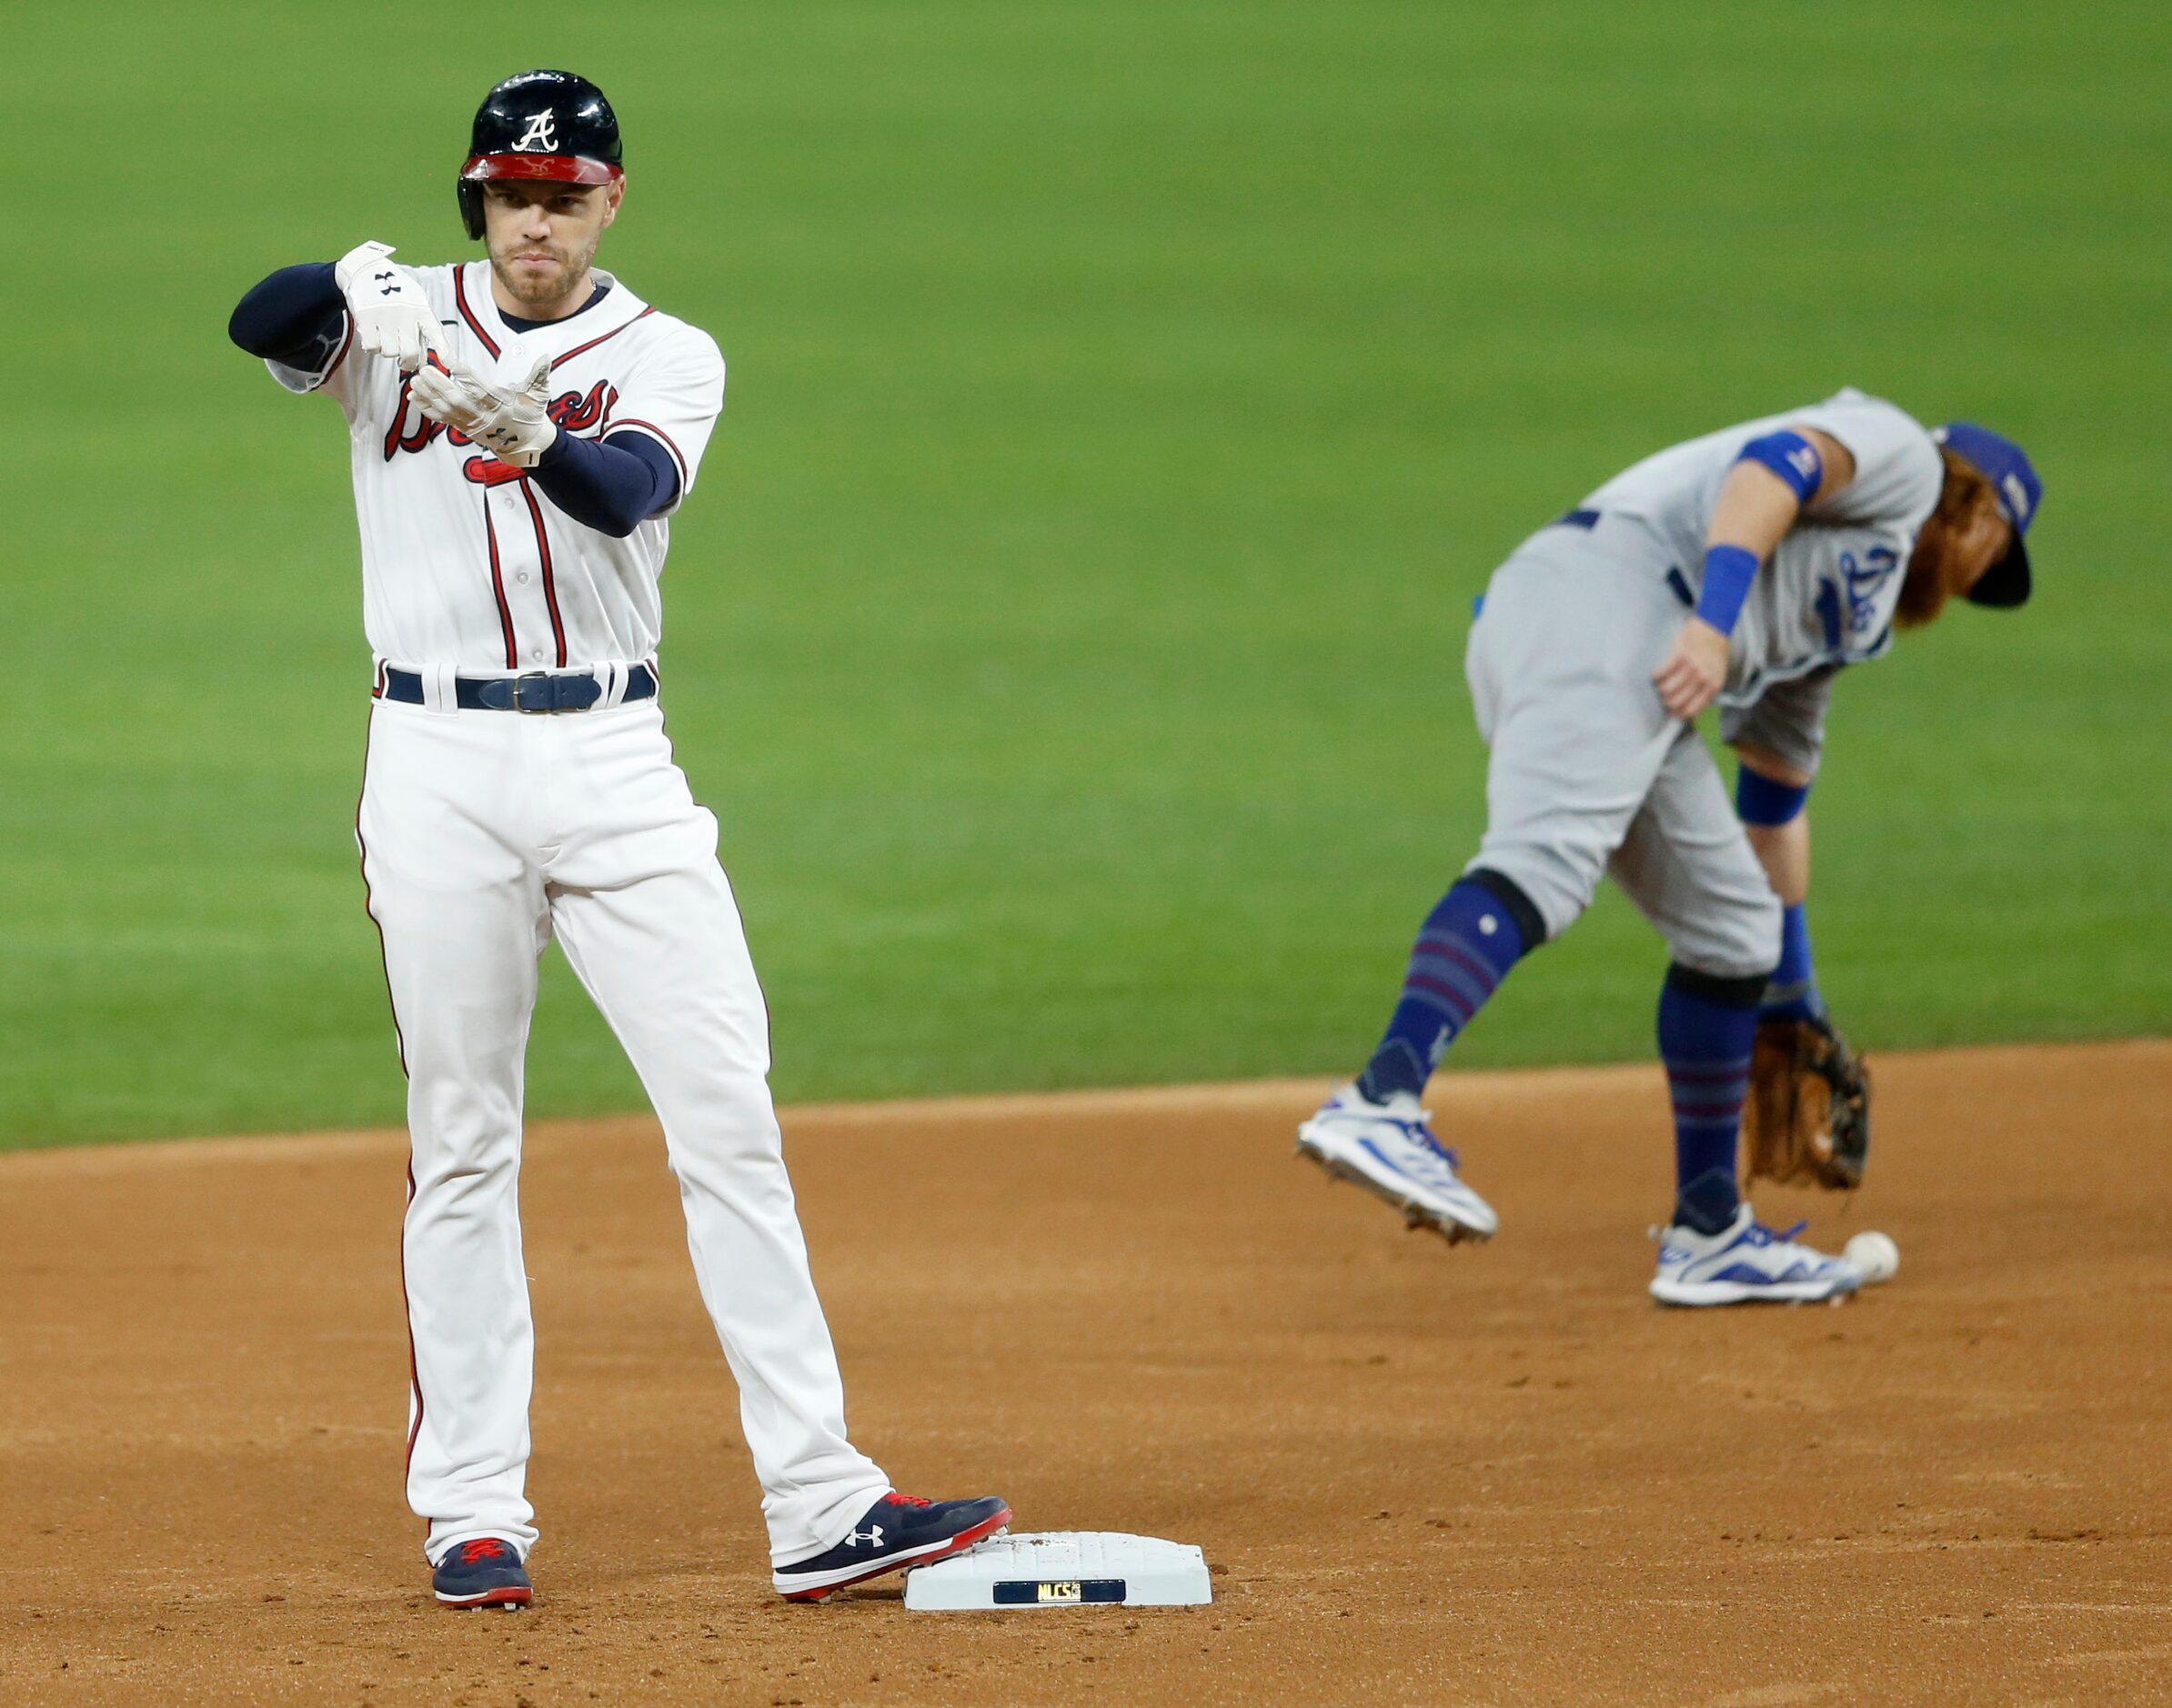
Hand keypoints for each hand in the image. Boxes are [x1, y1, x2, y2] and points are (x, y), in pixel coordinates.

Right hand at [334, 240, 442, 371]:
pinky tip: (375, 337)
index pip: (436, 333)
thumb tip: (426, 360)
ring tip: (387, 339)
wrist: (368, 270)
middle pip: (411, 353)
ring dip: (388, 351)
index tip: (451, 365)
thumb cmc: (397, 293)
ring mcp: (386, 315)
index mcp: (422, 310)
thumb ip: (424, 328)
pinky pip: (372, 346)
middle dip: (409, 362)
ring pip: (390, 352)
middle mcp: (406, 313)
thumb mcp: (417, 303)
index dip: (445, 351)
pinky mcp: (367, 318)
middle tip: (405, 361)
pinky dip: (373, 347)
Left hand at [408, 348, 557, 467]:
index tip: (454, 364)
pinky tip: (414, 396)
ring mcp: (472, 424)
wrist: (526, 443)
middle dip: (440, 386)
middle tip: (425, 370)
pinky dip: (426, 407)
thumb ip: (540, 374)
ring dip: (429, 396)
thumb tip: (546, 357)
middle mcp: (485, 417)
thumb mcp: (539, 394)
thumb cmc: (531, 414)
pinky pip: (442, 418)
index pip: (483, 391)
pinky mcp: (464, 427)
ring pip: (446, 410)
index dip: (468, 378)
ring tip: (415, 381)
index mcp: (503, 406)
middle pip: (458, 401)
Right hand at [1652, 616, 1729, 719]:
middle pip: (1675, 702)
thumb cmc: (1714, 653)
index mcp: (1713, 686)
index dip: (1677, 713)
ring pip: (1667, 689)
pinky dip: (1655, 676)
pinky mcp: (1680, 654)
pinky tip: (1656, 675)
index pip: (1690, 710)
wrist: (1715, 628)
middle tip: (1663, 698)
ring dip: (1660, 690)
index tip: (1670, 712)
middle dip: (1666, 703)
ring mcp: (1691, 666)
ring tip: (1660, 686)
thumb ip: (1706, 691)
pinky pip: (1661, 673)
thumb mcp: (1717, 675)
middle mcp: (1702, 678)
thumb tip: (1687, 709)